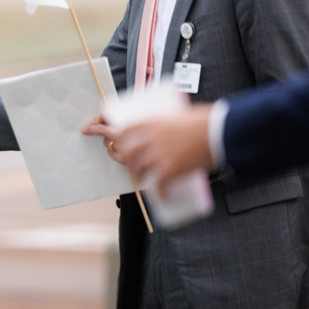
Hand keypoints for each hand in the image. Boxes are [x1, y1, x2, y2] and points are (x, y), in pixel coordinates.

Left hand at [82, 105, 213, 196]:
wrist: (220, 130)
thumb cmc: (202, 119)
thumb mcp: (174, 113)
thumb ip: (160, 123)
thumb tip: (156, 131)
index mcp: (148, 122)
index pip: (117, 129)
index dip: (101, 131)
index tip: (88, 128)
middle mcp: (148, 139)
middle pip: (122, 151)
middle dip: (116, 154)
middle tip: (115, 154)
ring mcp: (157, 155)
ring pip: (135, 168)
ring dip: (135, 173)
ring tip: (140, 174)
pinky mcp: (169, 169)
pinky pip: (156, 184)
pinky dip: (158, 192)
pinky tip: (161, 194)